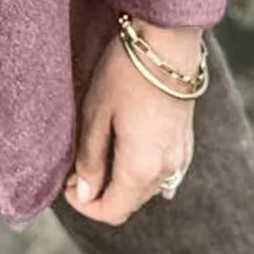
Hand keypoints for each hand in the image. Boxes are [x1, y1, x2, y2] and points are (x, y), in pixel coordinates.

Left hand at [64, 16, 199, 224]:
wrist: (168, 42)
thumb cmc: (127, 73)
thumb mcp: (96, 114)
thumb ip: (90, 159)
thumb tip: (83, 194)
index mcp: (141, 168)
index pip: (112, 210)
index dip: (85, 205)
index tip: (66, 184)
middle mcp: (166, 170)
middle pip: (129, 202)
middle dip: (101, 193)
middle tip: (77, 166)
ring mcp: (181, 156)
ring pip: (146, 188)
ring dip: (121, 181)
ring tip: (99, 152)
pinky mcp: (186, 141)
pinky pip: (163, 172)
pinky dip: (141, 169)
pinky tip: (126, 146)